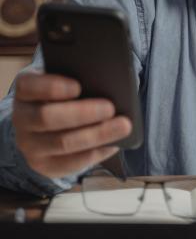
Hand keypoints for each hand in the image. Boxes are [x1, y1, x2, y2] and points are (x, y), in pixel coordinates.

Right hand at [12, 72, 131, 177]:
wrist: (51, 120)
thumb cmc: (65, 94)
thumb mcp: (67, 80)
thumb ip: (81, 79)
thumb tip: (109, 84)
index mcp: (26, 90)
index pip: (29, 86)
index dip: (51, 87)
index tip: (78, 87)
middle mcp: (22, 118)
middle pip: (47, 117)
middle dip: (83, 113)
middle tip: (111, 108)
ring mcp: (30, 144)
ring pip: (62, 142)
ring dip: (97, 134)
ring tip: (123, 126)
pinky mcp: (44, 164)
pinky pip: (70, 163)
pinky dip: (95, 153)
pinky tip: (113, 144)